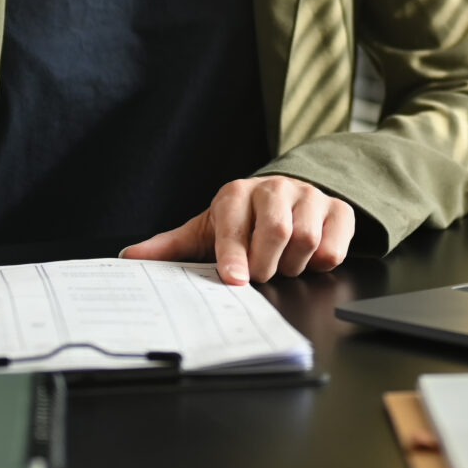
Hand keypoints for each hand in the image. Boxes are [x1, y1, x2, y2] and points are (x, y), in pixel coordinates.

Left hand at [120, 176, 355, 284]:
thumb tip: (129, 257)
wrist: (284, 198)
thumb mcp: (205, 232)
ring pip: (308, 239)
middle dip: (268, 264)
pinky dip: (323, 259)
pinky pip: (336, 244)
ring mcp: (310, 195)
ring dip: (294, 265)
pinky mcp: (339, 208)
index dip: (235, 255)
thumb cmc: (240, 223)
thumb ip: (170, 246)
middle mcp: (275, 188)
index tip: (235, 280)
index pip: (236, 224)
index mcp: (236, 194)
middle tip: (261, 274)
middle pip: (279, 230)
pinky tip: (308, 257)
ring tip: (282, 264)